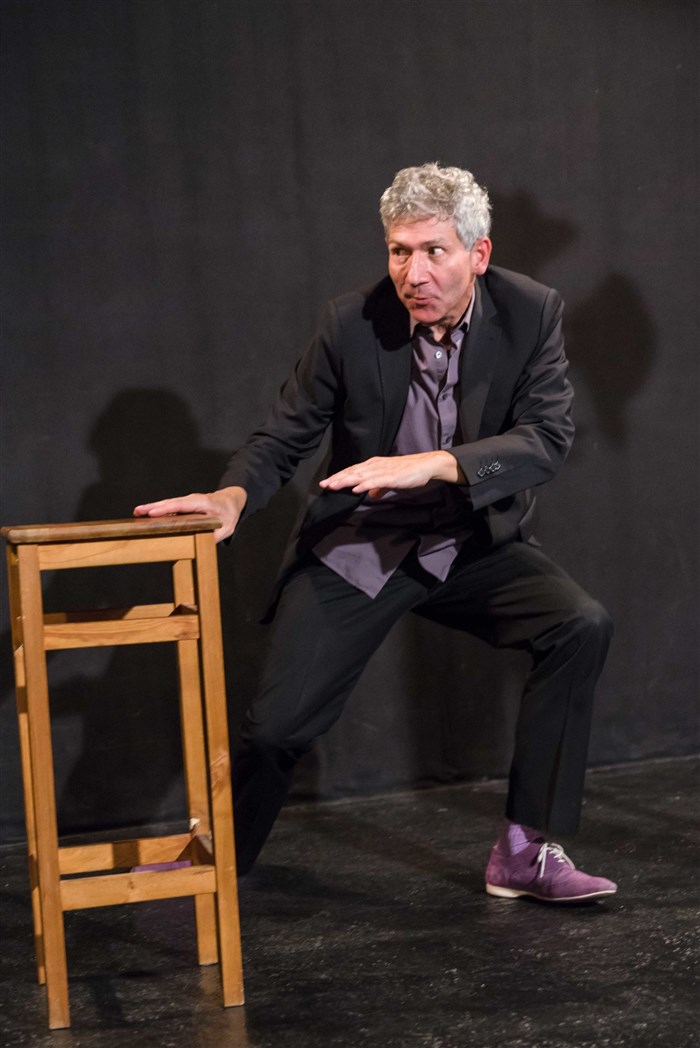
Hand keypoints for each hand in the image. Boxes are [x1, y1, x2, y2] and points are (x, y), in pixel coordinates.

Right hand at [133, 486, 246, 542]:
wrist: (231, 500)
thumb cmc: (228, 514)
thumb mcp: (227, 527)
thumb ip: (216, 536)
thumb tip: (203, 543)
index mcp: (202, 502)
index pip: (182, 504)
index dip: (167, 508)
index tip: (153, 512)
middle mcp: (192, 499)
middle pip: (171, 502)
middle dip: (153, 507)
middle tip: (138, 511)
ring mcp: (187, 501)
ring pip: (168, 504)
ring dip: (152, 507)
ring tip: (137, 512)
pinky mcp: (184, 505)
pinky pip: (170, 507)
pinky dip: (158, 509)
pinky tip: (147, 515)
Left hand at [319, 452, 462, 498]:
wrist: (425, 466)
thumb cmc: (408, 472)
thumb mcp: (390, 480)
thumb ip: (379, 487)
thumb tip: (370, 495)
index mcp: (373, 465)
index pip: (352, 471)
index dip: (339, 476)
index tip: (326, 483)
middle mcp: (375, 465)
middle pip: (352, 472)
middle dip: (337, 479)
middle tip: (323, 485)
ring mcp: (383, 470)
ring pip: (360, 476)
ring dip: (346, 481)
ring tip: (334, 486)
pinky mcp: (392, 476)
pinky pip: (375, 481)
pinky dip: (365, 484)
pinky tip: (356, 489)